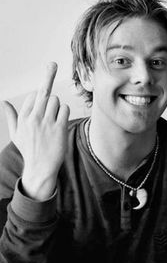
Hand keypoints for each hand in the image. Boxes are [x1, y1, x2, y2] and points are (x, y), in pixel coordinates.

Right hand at [2, 62, 69, 199]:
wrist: (40, 168)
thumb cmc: (29, 150)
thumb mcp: (15, 134)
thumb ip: (11, 116)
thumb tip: (5, 102)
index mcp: (23, 118)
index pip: (33, 95)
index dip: (40, 96)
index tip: (44, 101)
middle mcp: (34, 119)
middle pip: (45, 94)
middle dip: (50, 98)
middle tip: (52, 109)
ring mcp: (47, 123)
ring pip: (56, 100)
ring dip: (58, 106)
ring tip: (55, 118)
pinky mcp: (59, 128)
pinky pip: (65, 109)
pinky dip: (65, 111)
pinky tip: (62, 121)